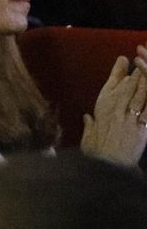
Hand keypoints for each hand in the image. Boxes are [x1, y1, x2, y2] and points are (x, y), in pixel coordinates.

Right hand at [80, 52, 146, 166]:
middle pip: (127, 87)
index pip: (110, 87)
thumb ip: (89, 125)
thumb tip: (87, 117)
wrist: (107, 168)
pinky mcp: (141, 129)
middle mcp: (115, 111)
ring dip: (145, 83)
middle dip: (135, 73)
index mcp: (101, 111)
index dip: (118, 73)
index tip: (123, 60)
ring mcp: (129, 118)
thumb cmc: (95, 154)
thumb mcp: (88, 138)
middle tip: (141, 60)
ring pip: (139, 96)